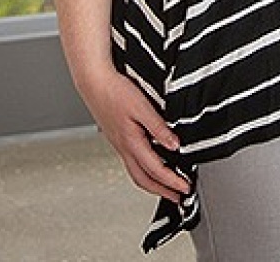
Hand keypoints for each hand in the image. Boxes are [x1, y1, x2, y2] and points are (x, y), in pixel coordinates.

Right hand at [75, 66, 189, 201]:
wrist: (94, 82)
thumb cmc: (115, 91)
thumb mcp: (142, 107)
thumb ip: (159, 128)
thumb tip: (175, 146)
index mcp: (131, 142)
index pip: (155, 170)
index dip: (172, 182)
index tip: (185, 188)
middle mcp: (123, 147)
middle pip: (143, 179)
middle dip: (161, 190)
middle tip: (177, 197)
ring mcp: (119, 144)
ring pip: (136, 172)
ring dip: (152, 183)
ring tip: (166, 187)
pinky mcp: (118, 138)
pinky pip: (131, 162)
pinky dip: (144, 171)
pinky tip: (151, 165)